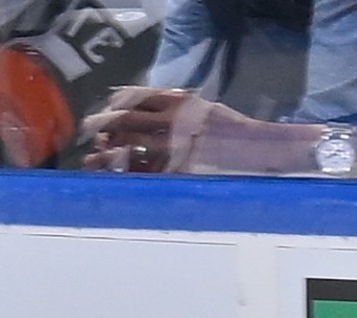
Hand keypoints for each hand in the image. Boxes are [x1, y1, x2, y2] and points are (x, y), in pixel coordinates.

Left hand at [82, 87, 310, 172]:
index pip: (145, 97)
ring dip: (108, 154)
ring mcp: (178, 150)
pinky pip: (145, 175)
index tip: (110, 106)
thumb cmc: (242, 139)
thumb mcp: (213, 114)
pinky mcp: (180, 174)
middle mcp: (178, 124)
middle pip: (131, 120)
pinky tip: (112, 180)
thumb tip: (161, 114)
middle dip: (107, 125)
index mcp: (186, 105)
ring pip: (132, 148)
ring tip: (92, 161)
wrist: (266, 156)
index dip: (123, 101)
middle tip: (90, 130)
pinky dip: (126, 177)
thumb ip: (188, 112)